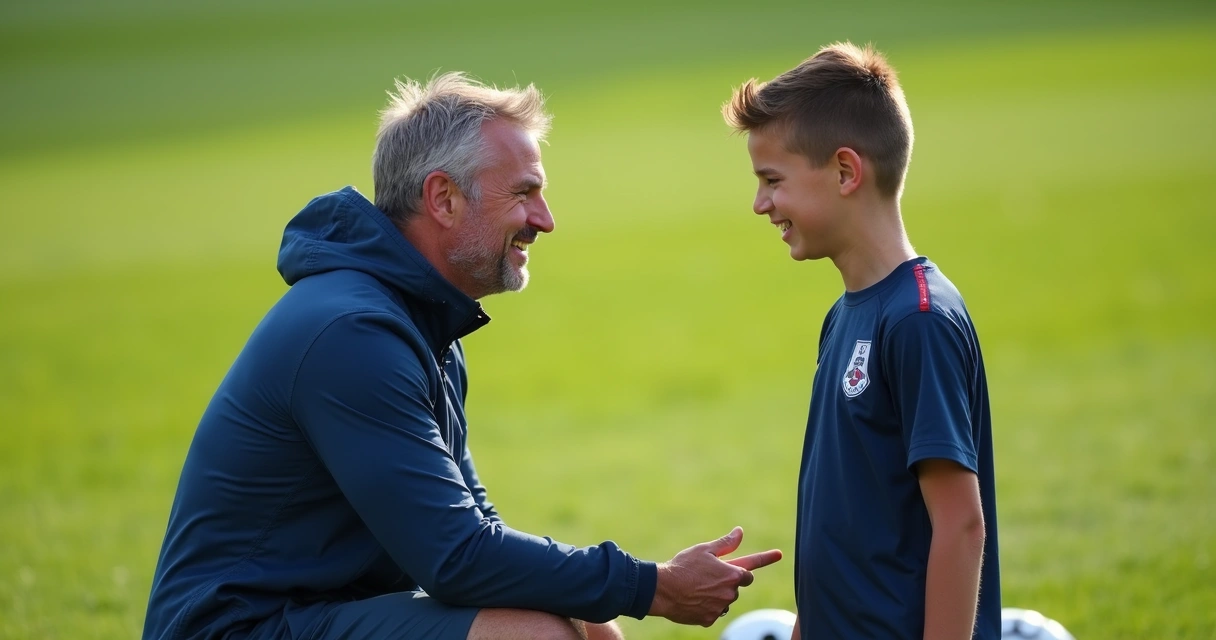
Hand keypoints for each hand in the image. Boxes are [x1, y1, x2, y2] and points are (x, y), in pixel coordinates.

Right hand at [648, 526, 782, 626]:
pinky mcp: (710, 619)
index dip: (763, 559)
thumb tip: (740, 532)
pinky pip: (713, 612)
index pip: (751, 569)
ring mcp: (721, 607)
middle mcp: (730, 592)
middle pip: (735, 586)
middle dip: (726, 581)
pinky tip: (693, 599)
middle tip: (707, 576)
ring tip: (697, 587)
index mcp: (732, 574)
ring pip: (725, 600)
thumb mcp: (705, 550)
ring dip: (717, 594)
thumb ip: (726, 543)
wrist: (663, 589)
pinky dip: (706, 606)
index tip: (778, 554)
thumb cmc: (683, 566)